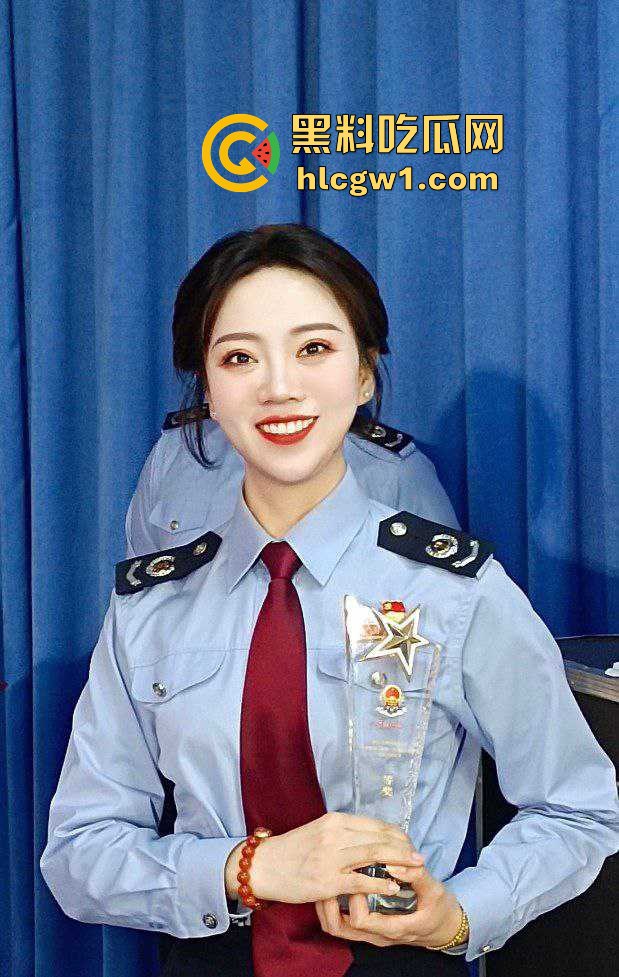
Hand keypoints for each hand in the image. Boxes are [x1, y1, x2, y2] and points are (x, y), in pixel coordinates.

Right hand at [225, 812, 423, 903]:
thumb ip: (342, 833)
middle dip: (403, 848)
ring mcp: (332, 857)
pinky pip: (361, 880)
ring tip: (414, 869)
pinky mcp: (327, 880)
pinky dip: (381, 883)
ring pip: (374, 855)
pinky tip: (394, 886)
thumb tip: (368, 838)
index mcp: (335, 820)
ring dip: (399, 863)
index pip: (374, 825)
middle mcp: (335, 834)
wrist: (264, 866)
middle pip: (379, 838)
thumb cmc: (292, 850)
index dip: (396, 835)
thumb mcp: (318, 831)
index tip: (407, 844)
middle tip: (419, 857)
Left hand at [315, 861, 464, 949]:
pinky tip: (333, 885)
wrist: (443, 927)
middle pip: (340, 928)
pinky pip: (340, 923)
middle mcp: (377, 935)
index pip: (362, 921)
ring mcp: (370, 932)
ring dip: (327, 905)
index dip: (355, 898)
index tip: (357, 876)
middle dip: (332, 901)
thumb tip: (395, 863)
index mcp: (394, 928)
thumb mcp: (435, 891)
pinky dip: (331, 906)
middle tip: (333, 875)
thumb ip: (417, 877)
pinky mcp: (367, 926)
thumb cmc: (439, 909)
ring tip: (326, 881)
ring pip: (336, 927)